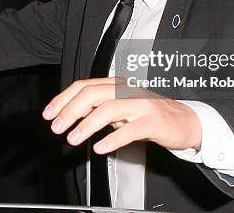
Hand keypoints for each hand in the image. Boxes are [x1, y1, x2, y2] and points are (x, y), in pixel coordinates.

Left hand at [42, 77, 201, 154]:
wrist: (185, 121)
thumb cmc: (149, 115)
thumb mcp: (119, 108)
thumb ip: (97, 108)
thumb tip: (69, 112)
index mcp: (116, 85)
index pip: (84, 86)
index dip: (63, 99)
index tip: (49, 113)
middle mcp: (127, 90)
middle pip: (92, 94)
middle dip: (69, 110)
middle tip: (56, 127)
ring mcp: (141, 104)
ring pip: (109, 108)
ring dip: (86, 124)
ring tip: (72, 138)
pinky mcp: (154, 121)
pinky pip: (131, 129)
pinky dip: (112, 138)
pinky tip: (99, 148)